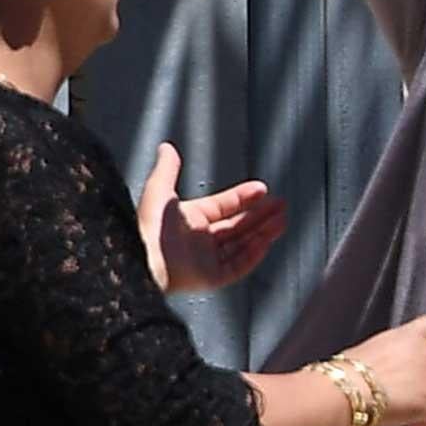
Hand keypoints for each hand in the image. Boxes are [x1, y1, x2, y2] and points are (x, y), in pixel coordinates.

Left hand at [138, 143, 288, 294]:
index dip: (243, 198)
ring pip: (242, 245)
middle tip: (280, 205)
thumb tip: (167, 147)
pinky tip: (267, 240)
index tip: (262, 189)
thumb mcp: (158, 191)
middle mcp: (199, 241)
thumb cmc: (148, 228)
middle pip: (237, 226)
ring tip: (282, 219)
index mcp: (189, 220)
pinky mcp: (211, 278)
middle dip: (260, 215)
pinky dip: (254, 253)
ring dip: (263, 231)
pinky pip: (238, 265)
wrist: (143, 262)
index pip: (223, 206)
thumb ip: (167, 169)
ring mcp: (206, 260)